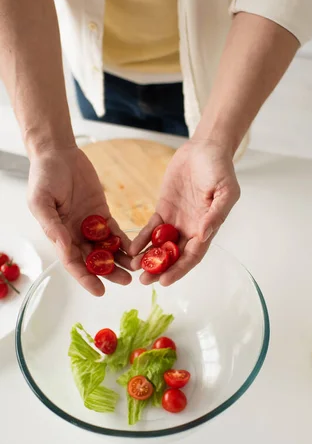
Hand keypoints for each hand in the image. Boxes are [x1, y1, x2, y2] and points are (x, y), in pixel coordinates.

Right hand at [28, 146, 132, 295]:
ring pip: (107, 249)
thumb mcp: (41, 201)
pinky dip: (125, 241)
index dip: (86, 278)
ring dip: (121, 260)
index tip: (99, 290)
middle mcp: (75, 235)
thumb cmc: (44, 176)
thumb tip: (65, 247)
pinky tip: (137, 250)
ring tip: (136, 270)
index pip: (73, 263)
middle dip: (110, 272)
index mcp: (59, 235)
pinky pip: (116, 232)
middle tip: (126, 281)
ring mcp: (90, 225)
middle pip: (94, 260)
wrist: (58, 153)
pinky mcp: (103, 214)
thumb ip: (52, 225)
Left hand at [130, 139, 239, 285]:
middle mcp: (191, 230)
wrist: (205, 148)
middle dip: (160, 270)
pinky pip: (151, 229)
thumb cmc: (220, 168)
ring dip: (148, 259)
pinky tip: (131, 249)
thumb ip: (216, 214)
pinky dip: (142, 240)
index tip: (165, 281)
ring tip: (134, 268)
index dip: (179, 269)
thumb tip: (204, 235)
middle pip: (174, 256)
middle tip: (145, 281)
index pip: (193, 256)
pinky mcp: (163, 210)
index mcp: (207, 228)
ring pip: (160, 246)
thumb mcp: (226, 191)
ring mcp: (176, 221)